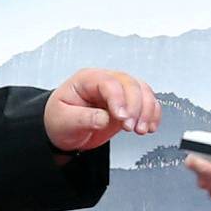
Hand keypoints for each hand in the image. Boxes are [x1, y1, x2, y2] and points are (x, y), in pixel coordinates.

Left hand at [43, 67, 161, 152]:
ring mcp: (118, 92)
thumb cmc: (59, 120)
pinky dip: (152, 114)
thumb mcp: (64, 121)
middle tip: (131, 127)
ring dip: (147, 110)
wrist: (61, 130)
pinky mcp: (127, 104)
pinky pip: (147, 102)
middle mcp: (105, 82)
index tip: (121, 117)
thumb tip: (104, 118)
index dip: (118, 98)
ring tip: (141, 129)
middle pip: (130, 84)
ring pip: (142, 91)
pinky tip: (150, 126)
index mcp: (86, 80)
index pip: (108, 82)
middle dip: (136, 106)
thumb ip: (84, 118)